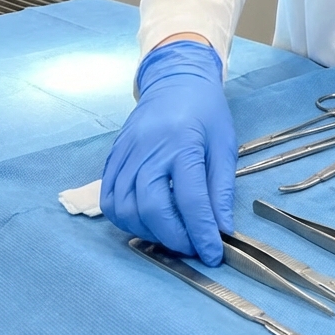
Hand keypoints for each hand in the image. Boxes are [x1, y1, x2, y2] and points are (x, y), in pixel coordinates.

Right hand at [100, 40, 236, 265]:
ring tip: (172, 235)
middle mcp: (149, 149)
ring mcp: (126, 152)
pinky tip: (147, 221)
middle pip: (151, 207)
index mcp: (182, 142)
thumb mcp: (225, 144)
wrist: (176, 80)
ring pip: (125, 208)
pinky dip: (125, 218)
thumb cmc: (206, 111)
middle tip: (193, 247)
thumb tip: (222, 230)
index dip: (201, 232)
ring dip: (148, 231)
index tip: (213, 254)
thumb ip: (221, 188)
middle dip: (173, 237)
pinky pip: (109, 198)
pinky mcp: (113, 156)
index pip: (190, 199)